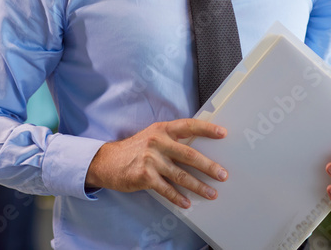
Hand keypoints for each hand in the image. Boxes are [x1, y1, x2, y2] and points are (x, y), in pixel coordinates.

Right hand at [85, 119, 227, 208]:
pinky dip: (178, 198)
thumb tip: (198, 151)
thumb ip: (172, 140)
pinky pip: (166, 189)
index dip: (206, 129)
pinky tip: (187, 203)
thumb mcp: (153, 136)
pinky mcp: (144, 176)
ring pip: (181, 175)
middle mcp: (158, 142)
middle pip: (189, 155)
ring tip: (211, 193)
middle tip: (222, 174)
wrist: (107, 161)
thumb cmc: (135, 149)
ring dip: (198, 186)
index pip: (189, 126)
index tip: (223, 133)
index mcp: (162, 129)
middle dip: (209, 166)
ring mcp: (151, 159)